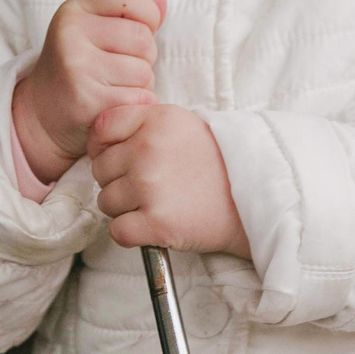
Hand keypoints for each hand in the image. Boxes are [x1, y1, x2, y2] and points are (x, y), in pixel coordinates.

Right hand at [12, 0, 165, 183]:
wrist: (41, 114)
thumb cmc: (75, 69)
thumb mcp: (93, 31)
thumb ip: (129, 15)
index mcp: (74, 11)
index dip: (147, 13)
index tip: (141, 29)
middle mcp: (71, 34)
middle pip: (143, 38)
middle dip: (145, 57)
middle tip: (123, 68)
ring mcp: (77, 67)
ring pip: (144, 72)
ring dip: (142, 85)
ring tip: (117, 87)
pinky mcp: (87, 99)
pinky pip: (140, 98)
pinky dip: (137, 105)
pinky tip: (117, 104)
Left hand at [90, 103, 250, 256]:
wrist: (256, 200)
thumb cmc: (216, 164)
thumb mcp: (181, 124)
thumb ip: (141, 123)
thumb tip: (98, 143)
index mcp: (156, 119)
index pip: (101, 130)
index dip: (105, 148)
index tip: (123, 159)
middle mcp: (149, 149)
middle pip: (101, 170)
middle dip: (118, 181)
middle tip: (152, 186)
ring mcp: (150, 187)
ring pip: (106, 202)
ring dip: (125, 209)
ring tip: (158, 204)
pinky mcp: (157, 223)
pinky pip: (117, 231)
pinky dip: (131, 234)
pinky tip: (153, 226)